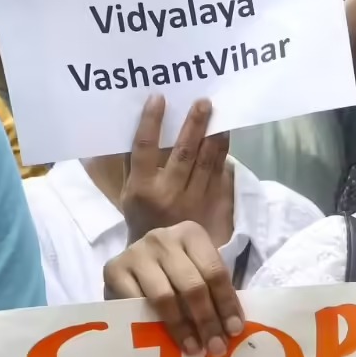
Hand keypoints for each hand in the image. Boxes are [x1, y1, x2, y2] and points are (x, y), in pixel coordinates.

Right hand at [103, 221, 243, 356]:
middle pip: (193, 285)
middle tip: (216, 347)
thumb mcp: (198, 270)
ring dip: (181, 327)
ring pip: (165, 296)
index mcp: (192, 234)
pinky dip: (151, 324)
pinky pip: (136, 303)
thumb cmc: (175, 269)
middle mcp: (164, 239)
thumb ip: (214, 291)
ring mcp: (137, 253)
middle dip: (207, 320)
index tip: (234, 330)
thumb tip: (230, 329)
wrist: (133, 260)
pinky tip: (161, 340)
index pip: (215, 272)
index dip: (227, 303)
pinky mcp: (113, 270)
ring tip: (193, 348)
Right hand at [122, 96, 233, 245]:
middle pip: (184, 153)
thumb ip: (133, 164)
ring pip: (207, 163)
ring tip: (220, 116)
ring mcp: (193, 200)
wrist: (164, 258)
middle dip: (194, 125)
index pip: (144, 148)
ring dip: (214, 137)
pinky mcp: (212, 206)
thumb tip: (135, 128)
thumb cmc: (143, 218)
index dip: (151, 122)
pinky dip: (223, 155)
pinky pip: (221, 176)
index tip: (158, 99)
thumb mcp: (129, 193)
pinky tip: (226, 137)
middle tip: (204, 102)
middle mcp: (168, 192)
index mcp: (143, 187)